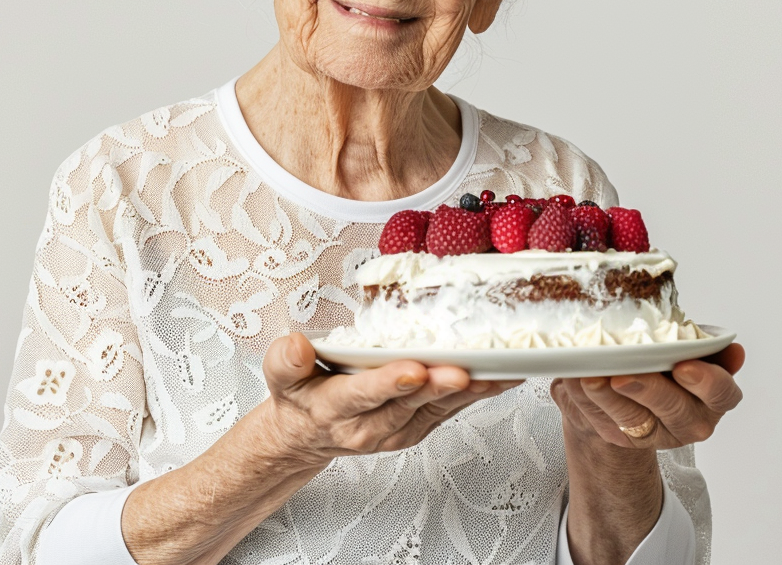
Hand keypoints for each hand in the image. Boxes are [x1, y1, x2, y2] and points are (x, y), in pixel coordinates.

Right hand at [258, 332, 521, 467]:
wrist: (307, 435)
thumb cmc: (301, 397)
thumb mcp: (281, 376)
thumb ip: (287, 361)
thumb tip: (295, 345)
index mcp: (335, 409)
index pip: (363, 395)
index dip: (389, 383)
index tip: (413, 370)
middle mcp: (370, 426)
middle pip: (408, 404)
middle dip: (437, 387)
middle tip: (463, 370)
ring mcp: (398, 431)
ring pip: (436, 410)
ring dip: (468, 393)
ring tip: (497, 372)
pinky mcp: (419, 428)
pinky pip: (451, 411)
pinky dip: (477, 394)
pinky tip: (501, 377)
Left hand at [551, 343, 744, 449]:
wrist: (633, 382)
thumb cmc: (667, 357)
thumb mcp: (688, 345)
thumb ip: (706, 345)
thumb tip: (733, 350)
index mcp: (712, 398)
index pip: (721, 394)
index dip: (706, 382)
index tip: (684, 366)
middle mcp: (687, 422)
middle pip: (675, 411)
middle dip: (649, 392)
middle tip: (624, 375)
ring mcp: (652, 433)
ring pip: (633, 422)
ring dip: (608, 400)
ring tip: (589, 378)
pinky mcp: (619, 437)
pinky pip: (599, 421)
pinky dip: (583, 400)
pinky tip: (572, 379)